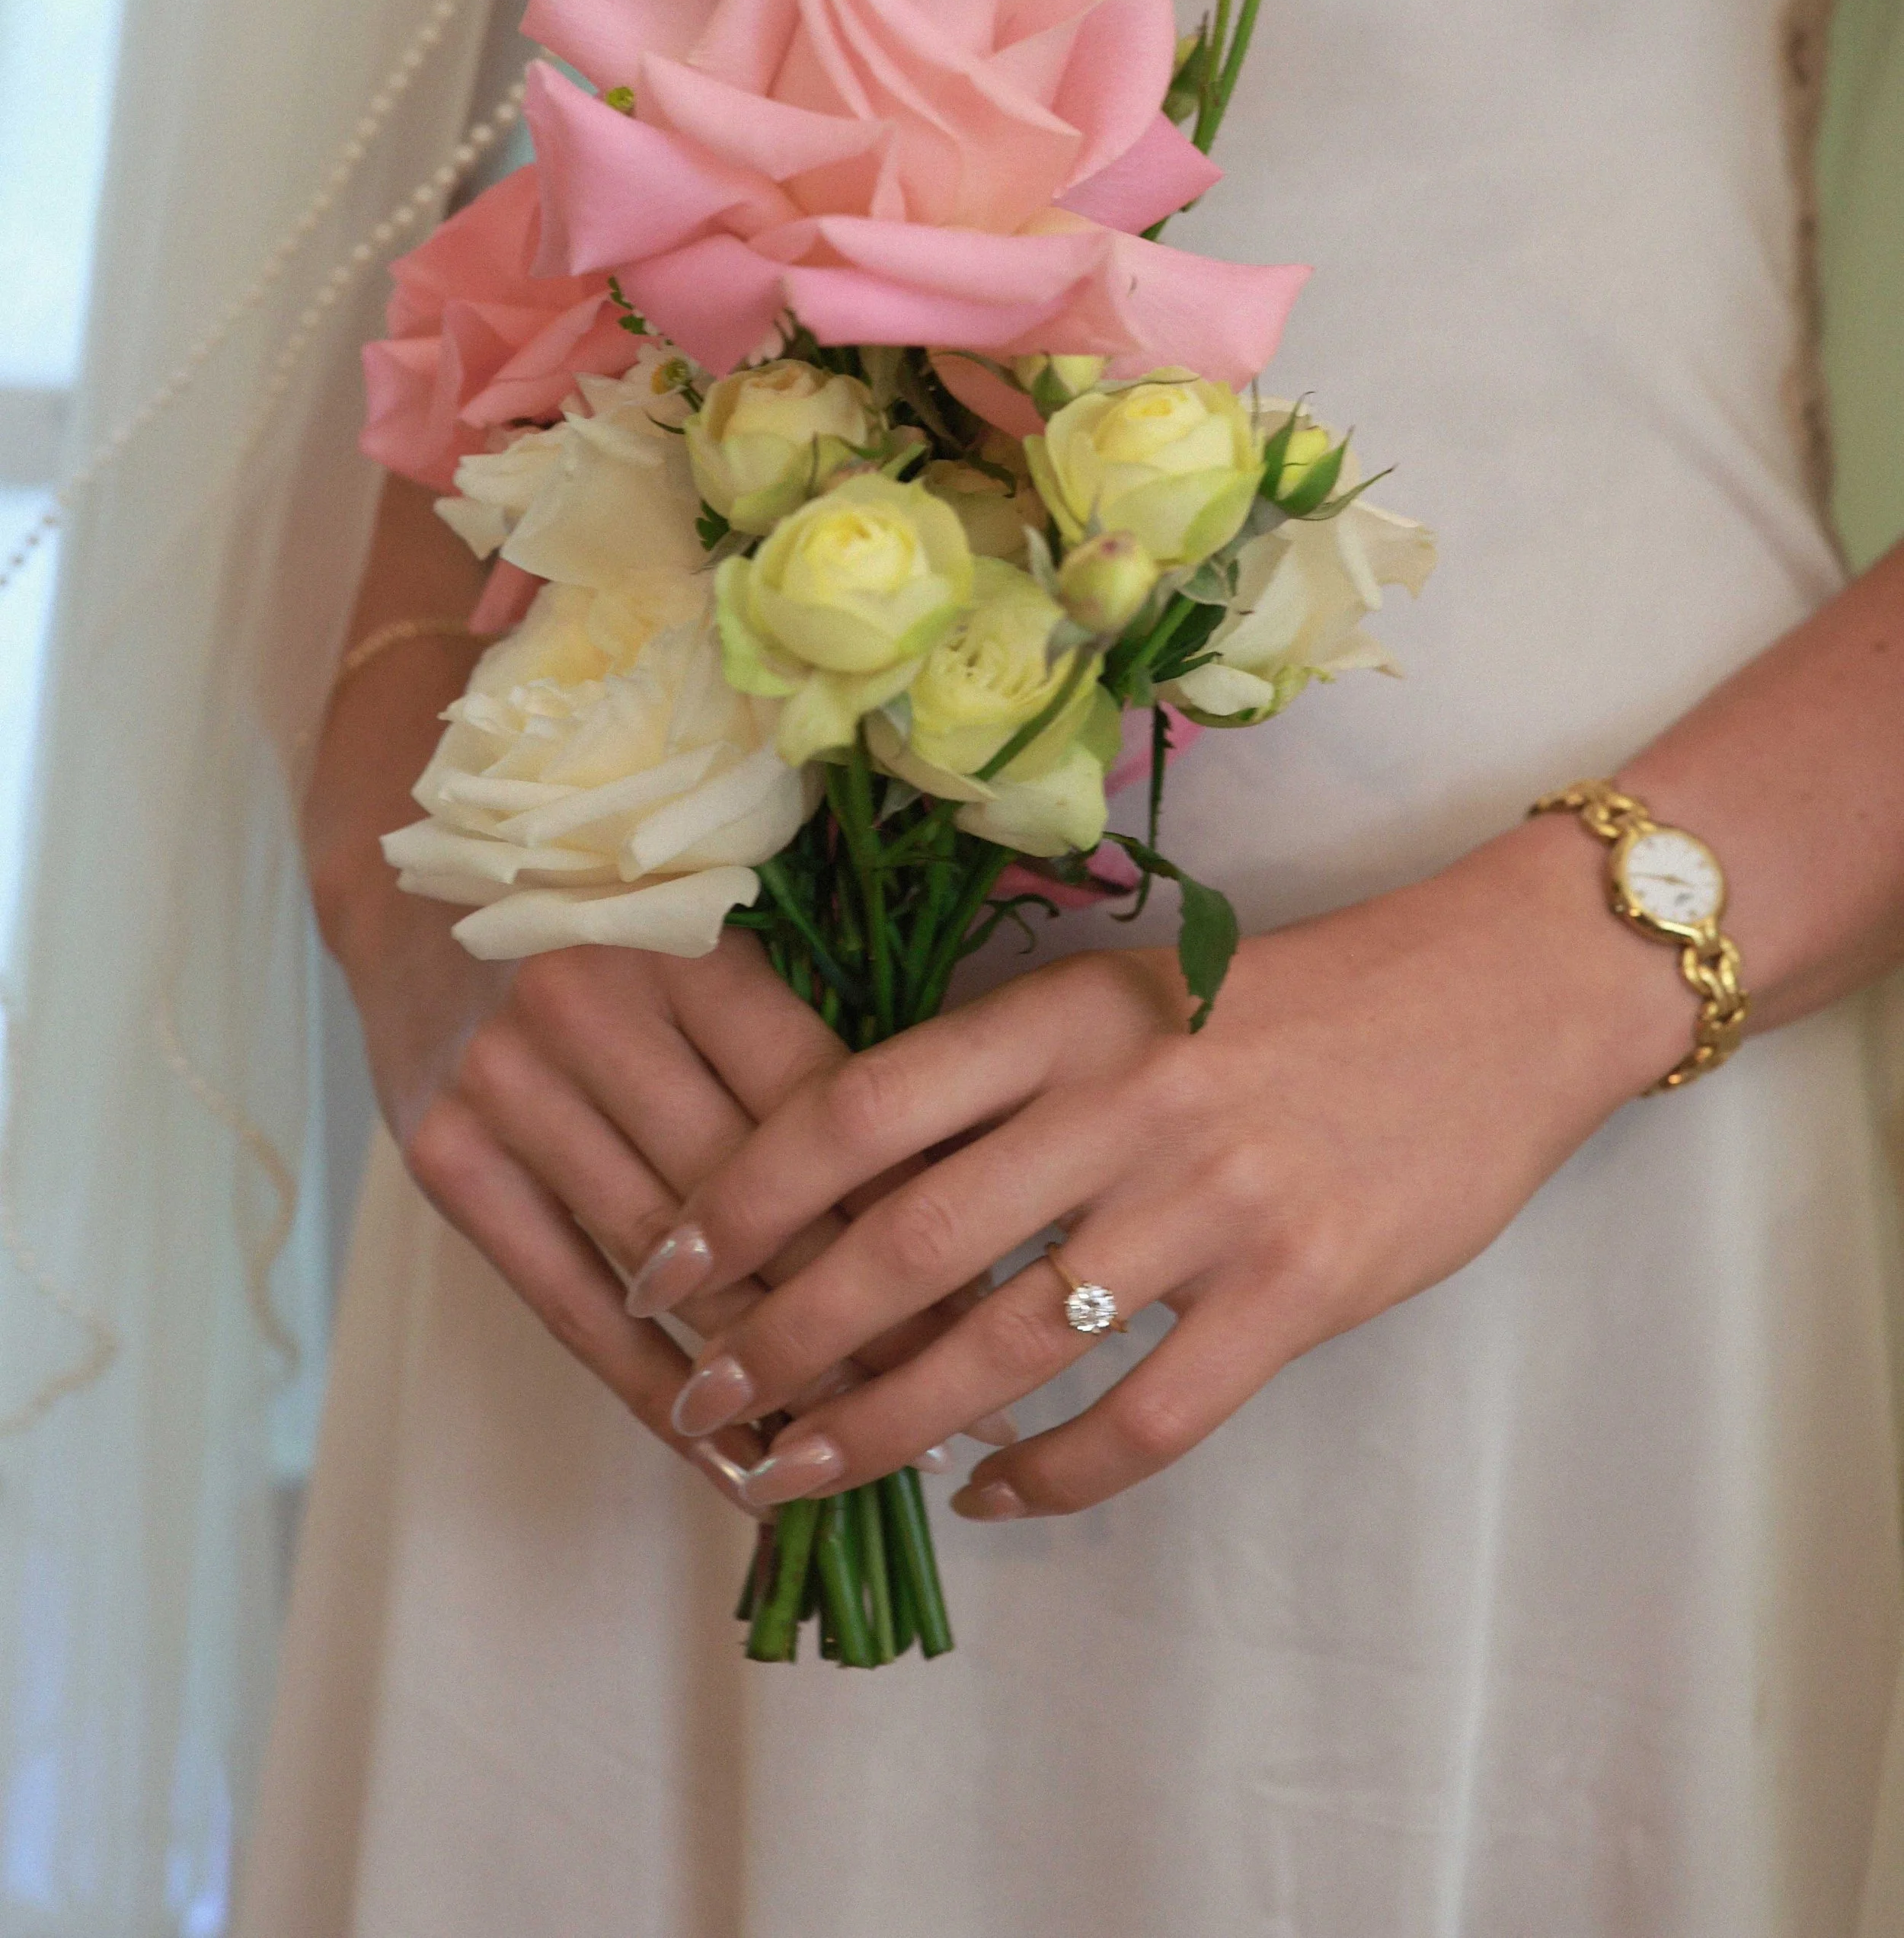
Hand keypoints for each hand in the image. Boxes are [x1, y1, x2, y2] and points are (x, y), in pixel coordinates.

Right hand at [334, 888, 1008, 1516]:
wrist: (416, 881)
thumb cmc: (605, 914)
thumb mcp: (712, 938)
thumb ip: (798, 1044)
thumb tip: (934, 1193)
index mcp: (688, 945)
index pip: (822, 1108)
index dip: (910, 1212)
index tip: (987, 1296)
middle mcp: (591, 1011)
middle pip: (754, 1201)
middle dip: (860, 1313)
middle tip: (947, 1395)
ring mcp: (509, 1090)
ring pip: (670, 1270)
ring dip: (766, 1371)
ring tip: (858, 1445)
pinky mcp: (448, 1161)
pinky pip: (568, 1303)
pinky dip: (651, 1392)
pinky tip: (723, 1455)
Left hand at [633, 819, 1694, 1517]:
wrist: (1491, 1003)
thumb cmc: (1287, 1002)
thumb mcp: (1129, 997)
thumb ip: (1006, 1081)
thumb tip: (848, 1194)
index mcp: (1064, 1013)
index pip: (859, 1107)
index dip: (744, 1195)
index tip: (664, 1262)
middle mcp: (1122, 1102)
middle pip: (905, 1241)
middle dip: (782, 1336)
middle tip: (701, 1402)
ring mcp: (1211, 1202)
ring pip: (1006, 1345)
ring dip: (885, 1425)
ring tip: (800, 1472)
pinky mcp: (1296, 1292)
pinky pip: (1145, 1418)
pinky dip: (1051, 1479)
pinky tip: (991, 1502)